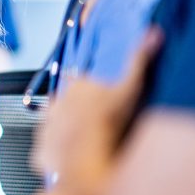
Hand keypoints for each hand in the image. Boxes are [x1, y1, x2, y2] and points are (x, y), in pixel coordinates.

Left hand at [33, 28, 162, 189]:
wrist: (88, 159)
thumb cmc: (108, 122)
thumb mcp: (130, 88)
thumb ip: (140, 60)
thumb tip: (153, 32)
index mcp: (76, 87)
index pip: (82, 82)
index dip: (93, 93)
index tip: (104, 103)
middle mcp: (56, 105)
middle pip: (68, 106)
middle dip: (80, 114)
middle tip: (99, 127)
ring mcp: (45, 129)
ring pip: (56, 128)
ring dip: (68, 135)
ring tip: (88, 146)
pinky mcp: (41, 152)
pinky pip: (47, 153)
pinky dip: (57, 157)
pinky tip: (72, 162)